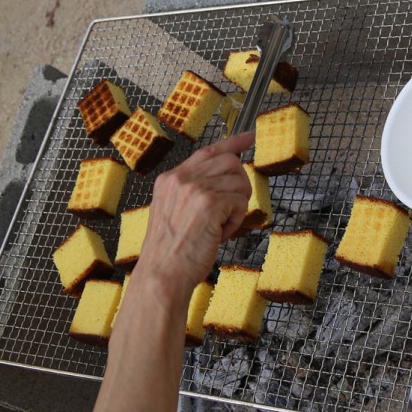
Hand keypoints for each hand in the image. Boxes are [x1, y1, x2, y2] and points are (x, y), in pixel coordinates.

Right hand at [135, 131, 253, 297]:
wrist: (162, 275)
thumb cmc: (171, 252)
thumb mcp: (173, 211)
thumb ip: (192, 191)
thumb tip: (224, 179)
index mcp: (170, 178)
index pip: (208, 151)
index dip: (233, 143)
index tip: (249, 137)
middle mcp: (180, 178)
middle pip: (230, 162)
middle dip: (239, 185)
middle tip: (231, 209)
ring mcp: (194, 189)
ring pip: (239, 182)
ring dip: (237, 207)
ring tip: (220, 226)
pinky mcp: (209, 203)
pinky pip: (240, 202)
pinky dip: (236, 220)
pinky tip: (220, 233)